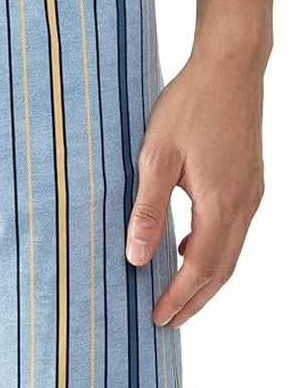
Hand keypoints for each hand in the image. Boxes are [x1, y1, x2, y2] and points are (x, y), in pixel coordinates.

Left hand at [125, 51, 264, 326]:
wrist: (231, 66)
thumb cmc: (191, 104)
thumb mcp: (157, 156)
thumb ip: (148, 209)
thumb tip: (136, 256)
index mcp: (220, 203)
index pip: (199, 268)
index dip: (179, 297)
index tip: (158, 318)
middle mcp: (243, 204)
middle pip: (221, 270)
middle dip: (195, 299)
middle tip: (168, 321)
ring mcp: (252, 191)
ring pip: (231, 251)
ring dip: (206, 278)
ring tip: (178, 294)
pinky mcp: (250, 178)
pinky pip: (235, 229)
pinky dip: (214, 250)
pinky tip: (190, 246)